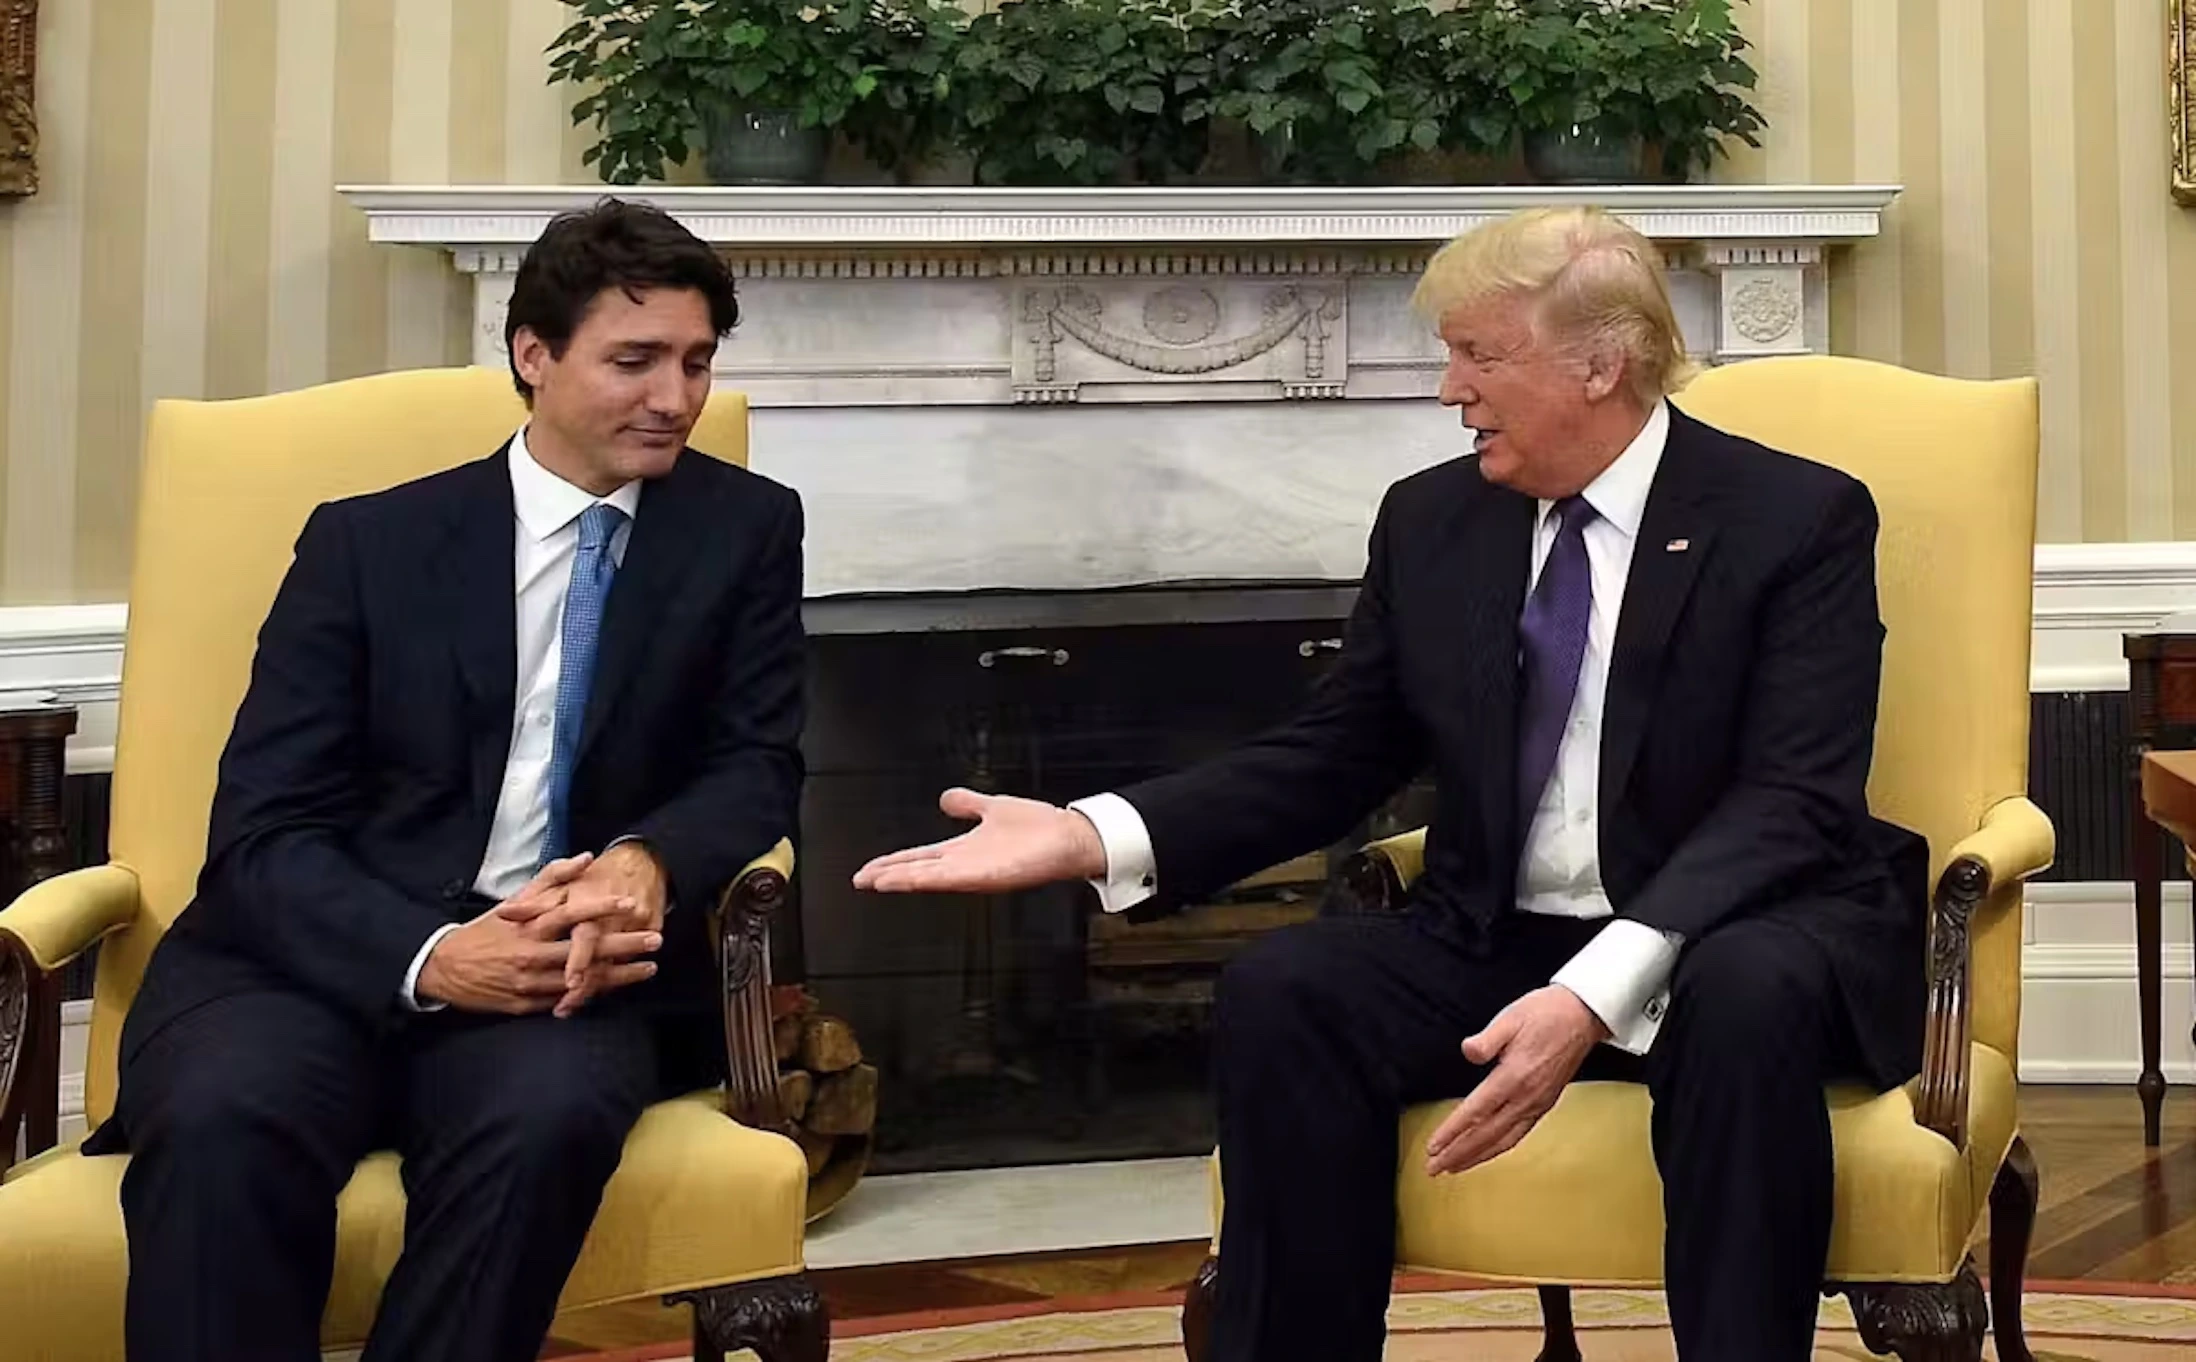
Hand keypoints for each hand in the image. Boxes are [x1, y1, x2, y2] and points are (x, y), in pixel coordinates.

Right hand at [418, 856, 660, 1013]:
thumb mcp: (514, 900)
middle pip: (585, 951)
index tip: (629, 902)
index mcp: (529, 926)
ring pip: (582, 981)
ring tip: (648, 969)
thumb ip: (551, 878)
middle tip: (655, 940)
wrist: (445, 968)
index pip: (570, 913)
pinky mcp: (527, 1005)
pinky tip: (617, 989)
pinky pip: (566, 1001)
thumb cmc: (487, 930)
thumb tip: (586, 857)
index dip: (600, 906)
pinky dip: (593, 995)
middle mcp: (532, 955)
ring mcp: (530, 983)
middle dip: (624, 946)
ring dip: (619, 976)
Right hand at [852, 788, 1107, 894]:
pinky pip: (950, 878)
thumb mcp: (993, 808)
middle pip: (917, 870)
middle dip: (886, 875)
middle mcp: (965, 864)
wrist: (1069, 838)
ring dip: (899, 878)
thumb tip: (946, 797)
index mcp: (964, 850)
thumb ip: (968, 804)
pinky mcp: (986, 876)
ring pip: (927, 877)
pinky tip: (906, 879)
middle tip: (858, 880)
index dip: (893, 861)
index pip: (920, 856)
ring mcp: (974, 872)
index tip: (869, 868)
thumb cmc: (1039, 828)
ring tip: (872, 881)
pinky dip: (924, 879)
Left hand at [1423, 986, 1609, 1176]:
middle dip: (1458, 1154)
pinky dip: (1498, 1148)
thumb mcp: (1511, 1017)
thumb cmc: (1545, 1013)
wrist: (1582, 1015)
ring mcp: (1538, 1103)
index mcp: (1514, 1076)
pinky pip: (1518, 1134)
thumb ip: (1487, 1039)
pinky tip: (1486, 1152)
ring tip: (1453, 1167)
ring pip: (1503, 1140)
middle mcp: (1527, 1096)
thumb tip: (1468, 1052)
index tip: (1433, 1147)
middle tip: (1433, 1168)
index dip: (1452, 1131)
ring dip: (1476, 1157)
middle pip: (1487, 1134)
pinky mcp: (1544, 1104)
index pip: (1476, 1112)